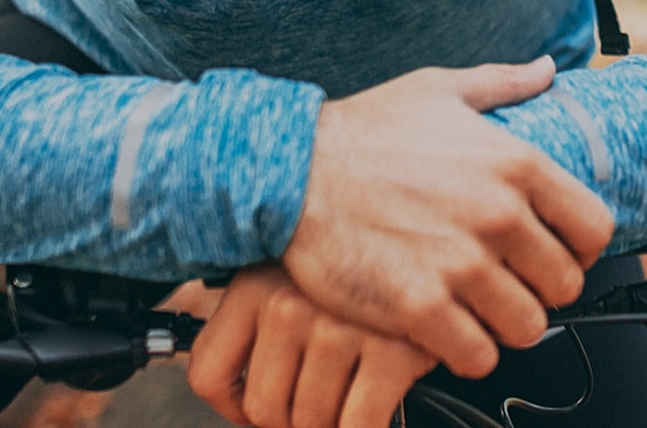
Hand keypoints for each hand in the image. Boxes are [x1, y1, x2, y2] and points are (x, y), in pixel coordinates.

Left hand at [188, 264, 437, 427]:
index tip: (251, 409)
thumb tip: (223, 381)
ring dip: (331, 423)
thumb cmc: (361, 261)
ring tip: (350, 393)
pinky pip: (358, 425)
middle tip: (316, 403)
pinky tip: (373, 409)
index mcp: (255, 285)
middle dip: (290, 421)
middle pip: (263, 410)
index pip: (207, 374)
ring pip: (311, 422)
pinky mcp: (390, 351)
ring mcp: (340, 328)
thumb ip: (251, 319)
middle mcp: (291, 304)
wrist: (439, 237)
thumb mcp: (291, 273)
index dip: (231, 407)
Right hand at [280, 58, 613, 377]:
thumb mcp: (439, 91)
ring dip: (504, 325)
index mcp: (515, 164)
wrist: (290, 171)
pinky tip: (444, 330)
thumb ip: (503, 83)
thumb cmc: (362, 131)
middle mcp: (499, 215)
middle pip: (565, 285)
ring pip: (528, 327)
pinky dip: (466, 351)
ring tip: (477, 310)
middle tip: (508, 285)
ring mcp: (461, 264)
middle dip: (540, 291)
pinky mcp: (421, 307)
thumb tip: (545, 69)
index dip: (580, 249)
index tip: (554, 253)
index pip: (595, 229)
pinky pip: (478, 355)